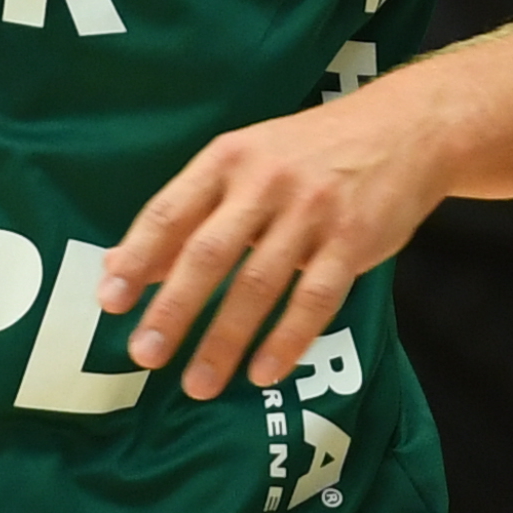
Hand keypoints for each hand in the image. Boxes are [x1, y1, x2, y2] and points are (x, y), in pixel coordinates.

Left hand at [95, 90, 448, 399]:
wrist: (403, 129)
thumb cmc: (308, 152)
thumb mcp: (244, 164)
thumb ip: (189, 213)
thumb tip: (124, 265)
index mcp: (228, 158)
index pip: (171, 210)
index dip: (137, 257)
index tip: (109, 301)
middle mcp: (265, 181)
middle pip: (209, 252)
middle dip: (173, 307)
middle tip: (143, 355)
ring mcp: (311, 211)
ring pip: (259, 283)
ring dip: (225, 339)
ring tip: (198, 383)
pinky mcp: (353, 240)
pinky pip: (315, 298)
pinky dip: (287, 339)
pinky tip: (263, 372)